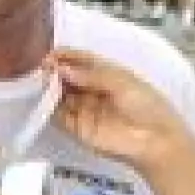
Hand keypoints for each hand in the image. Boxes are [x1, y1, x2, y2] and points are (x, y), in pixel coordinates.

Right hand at [50, 47, 194, 178]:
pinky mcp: (79, 130)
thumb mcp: (120, 81)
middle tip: (41, 67)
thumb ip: (91, 74)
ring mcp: (86, 111)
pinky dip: (50, 109)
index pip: (82, 61)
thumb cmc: (145, 106)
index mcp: (108, 75)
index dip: (67, 55)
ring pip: (62, 96)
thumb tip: (62, 69)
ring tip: (40, 81)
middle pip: (69, 77)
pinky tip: (43, 99)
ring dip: (50, 89)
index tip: (51, 53)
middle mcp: (94, 91)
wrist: (154, 141)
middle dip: (55, 71)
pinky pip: (60, 117)